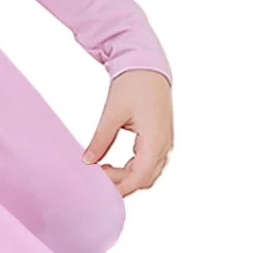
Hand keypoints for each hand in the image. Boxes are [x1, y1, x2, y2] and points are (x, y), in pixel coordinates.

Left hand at [82, 69, 172, 196]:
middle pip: (144, 179)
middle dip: (121, 184)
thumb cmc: (132, 85)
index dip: (119, 187)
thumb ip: (100, 139)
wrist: (147, 66)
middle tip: (95, 179)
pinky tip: (110, 165)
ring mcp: (164, 143)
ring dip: (126, 177)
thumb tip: (87, 162)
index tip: (98, 186)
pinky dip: (131, 169)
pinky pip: (147, 163)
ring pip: (147, 173)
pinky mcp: (159, 138)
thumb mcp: (112, 113)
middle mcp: (164, 145)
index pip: (140, 178)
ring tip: (101, 171)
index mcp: (155, 140)